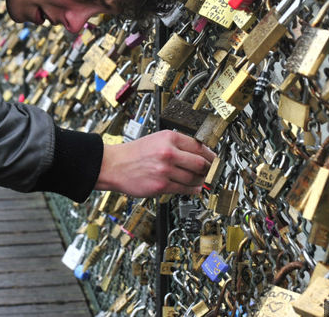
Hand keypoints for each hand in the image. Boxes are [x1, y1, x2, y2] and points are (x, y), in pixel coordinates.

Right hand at [95, 130, 215, 196]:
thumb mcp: (156, 139)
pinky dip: (193, 190)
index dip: (211, 155)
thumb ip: (177, 145)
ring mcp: (165, 170)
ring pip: (194, 178)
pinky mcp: (161, 185)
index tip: (215, 160)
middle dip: (209, 169)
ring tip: (201, 180)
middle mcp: (168, 152)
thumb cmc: (134, 153)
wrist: (114, 165)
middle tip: (212, 172)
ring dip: (201, 181)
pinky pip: (184, 189)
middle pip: (200, 163)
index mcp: (168, 138)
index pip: (199, 146)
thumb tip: (200, 154)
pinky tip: (194, 188)